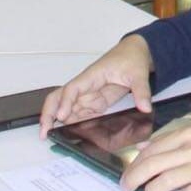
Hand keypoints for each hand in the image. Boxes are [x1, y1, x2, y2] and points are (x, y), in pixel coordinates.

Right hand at [38, 35, 152, 134]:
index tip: (61, 116)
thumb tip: (145, 107)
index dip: (65, 102)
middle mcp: (86, 86)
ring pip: (67, 108)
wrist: (135, 52)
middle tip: (45, 131)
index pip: (73, 89)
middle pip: (59, 98)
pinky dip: (73, 124)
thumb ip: (141, 91)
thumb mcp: (138, 73)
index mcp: (92, 76)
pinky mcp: (96, 101)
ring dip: (59, 122)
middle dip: (49, 113)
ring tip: (53, 137)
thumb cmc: (131, 57)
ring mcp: (89, 95)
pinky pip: (80, 114)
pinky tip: (71, 134)